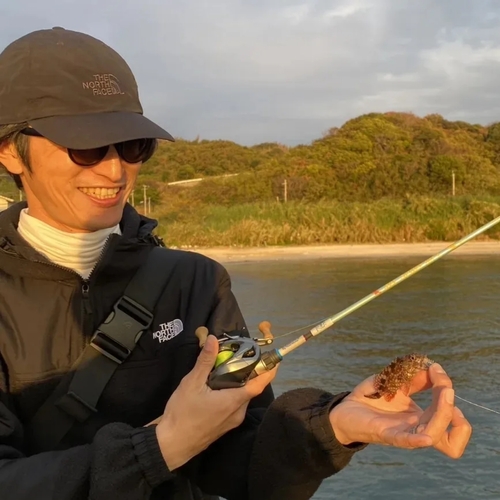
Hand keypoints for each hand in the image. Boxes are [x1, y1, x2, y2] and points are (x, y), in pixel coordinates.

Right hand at [154, 335, 276, 469]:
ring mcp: (231, 421)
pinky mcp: (224, 426)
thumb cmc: (183, 414)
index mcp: (234, 401)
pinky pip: (234, 405)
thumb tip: (214, 339)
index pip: (259, 384)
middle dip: (248, 372)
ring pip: (241, 397)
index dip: (268, 370)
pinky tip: (217, 385)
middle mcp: (238, 412)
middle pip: (250, 388)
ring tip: (227, 366)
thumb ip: (205, 361)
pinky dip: (231, 392)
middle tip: (241, 355)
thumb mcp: (192, 383)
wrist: (171, 445)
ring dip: (238, 382)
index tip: (273, 358)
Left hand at [329, 362, 471, 458]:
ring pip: (434, 435)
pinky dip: (417, 440)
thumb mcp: (395, 384)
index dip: (448, 390)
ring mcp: (403, 432)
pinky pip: (405, 441)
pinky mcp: (386, 434)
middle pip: (446, 423)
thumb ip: (413, 378)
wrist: (344, 410)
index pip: (449, 412)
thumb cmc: (370, 398)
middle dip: (449, 400)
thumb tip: (431, 367)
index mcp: (420, 416)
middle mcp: (416, 427)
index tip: (436, 370)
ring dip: (443, 415)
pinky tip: (426, 437)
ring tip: (443, 393)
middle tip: (442, 382)